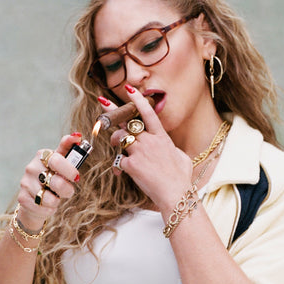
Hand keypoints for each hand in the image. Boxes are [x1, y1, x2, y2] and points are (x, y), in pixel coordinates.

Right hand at [16, 133, 81, 229]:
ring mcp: (25, 182)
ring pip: (50, 199)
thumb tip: (78, 136)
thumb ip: (68, 149)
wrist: (36, 197)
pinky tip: (46, 205)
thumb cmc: (53, 176)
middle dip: (67, 190)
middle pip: (56, 182)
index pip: (56, 160)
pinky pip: (43, 208)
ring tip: (54, 197)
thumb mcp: (61, 162)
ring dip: (57, 201)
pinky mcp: (22, 198)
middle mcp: (32, 167)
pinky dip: (49, 209)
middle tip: (67, 191)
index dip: (69, 170)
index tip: (76, 177)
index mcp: (42, 156)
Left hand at [111, 87, 191, 212]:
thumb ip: (171, 148)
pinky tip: (120, 172)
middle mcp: (149, 141)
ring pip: (119, 138)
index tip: (129, 89)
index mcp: (162, 137)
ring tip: (114, 144)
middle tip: (102, 103)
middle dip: (113, 114)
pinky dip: (117, 166)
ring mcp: (140, 152)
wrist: (175, 194)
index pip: (148, 113)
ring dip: (114, 140)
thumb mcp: (180, 157)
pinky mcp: (131, 165)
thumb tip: (168, 147)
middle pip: (127, 123)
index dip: (138, 100)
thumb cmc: (181, 178)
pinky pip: (118, 160)